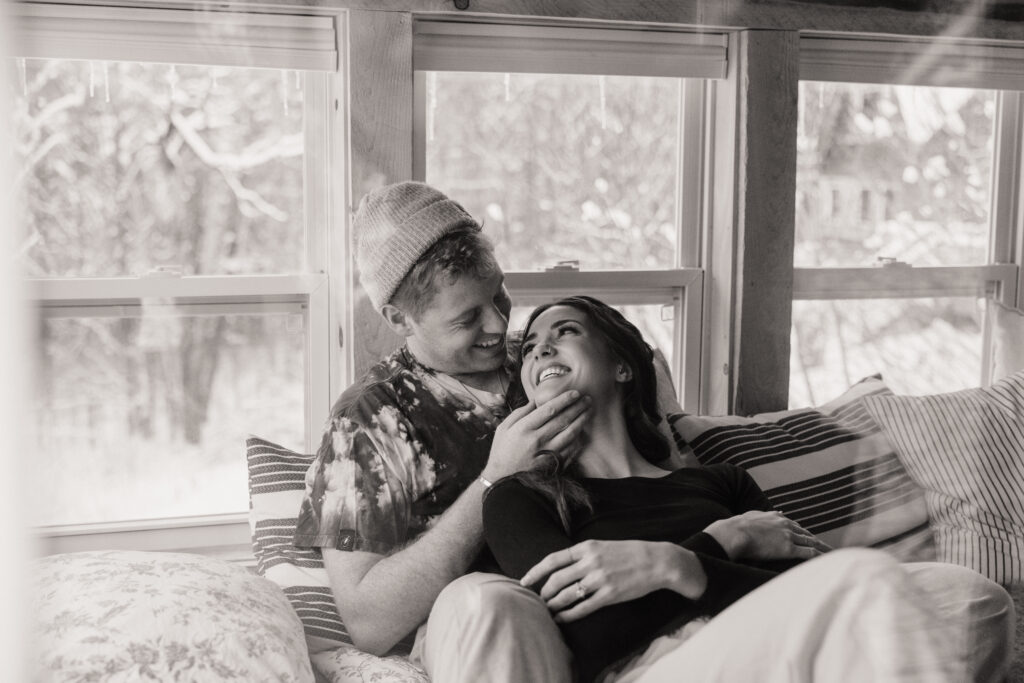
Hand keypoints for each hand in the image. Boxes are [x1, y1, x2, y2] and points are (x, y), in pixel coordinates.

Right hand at [482, 390, 590, 480]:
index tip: (575, 393)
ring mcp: (547, 453)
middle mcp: (537, 440)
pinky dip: (579, 439)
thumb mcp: (504, 428)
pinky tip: (583, 431)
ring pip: (570, 434)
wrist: (503, 481)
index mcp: (524, 429)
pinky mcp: (553, 465)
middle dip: (577, 407)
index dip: (564, 400)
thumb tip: (536, 400)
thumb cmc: (502, 452)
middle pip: (563, 420)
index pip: (549, 410)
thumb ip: (520, 413)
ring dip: (582, 421)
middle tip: (587, 399)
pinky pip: (571, 449)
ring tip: (589, 411)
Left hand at [519, 540, 704, 622]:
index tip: (524, 581)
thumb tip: (560, 566)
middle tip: (539, 600)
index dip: (535, 571)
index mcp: (587, 547)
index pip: (553, 560)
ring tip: (547, 611)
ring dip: (553, 605)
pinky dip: (568, 615)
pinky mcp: (609, 595)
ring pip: (566, 595)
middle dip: (543, 593)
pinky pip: (582, 608)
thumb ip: (582, 554)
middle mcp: (590, 562)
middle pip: (556, 580)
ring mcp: (600, 579)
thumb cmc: (628, 552)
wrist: (656, 561)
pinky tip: (561, 619)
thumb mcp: (602, 545)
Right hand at [704, 510, 830, 560]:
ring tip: (835, 555)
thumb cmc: (737, 526)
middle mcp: (786, 525)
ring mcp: (788, 536)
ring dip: (824, 549)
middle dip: (818, 541)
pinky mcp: (787, 548)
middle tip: (829, 548)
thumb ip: (765, 515)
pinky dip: (819, 557)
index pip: (796, 526)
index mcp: (777, 517)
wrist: (734, 533)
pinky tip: (827, 561)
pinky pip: (808, 553)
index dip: (805, 534)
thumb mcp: (752, 515)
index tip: (811, 539)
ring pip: (812, 542)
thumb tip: (776, 512)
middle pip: (807, 534)